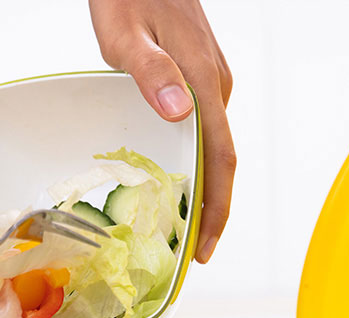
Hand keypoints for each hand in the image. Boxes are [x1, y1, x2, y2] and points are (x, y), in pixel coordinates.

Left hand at [88, 0, 234, 263]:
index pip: (221, 159)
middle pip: (223, 161)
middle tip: (192, 252)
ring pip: (215, 145)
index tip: (205, 249)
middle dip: (213, 211)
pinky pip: (205, 128)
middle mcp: (215, 85)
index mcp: (201, 82)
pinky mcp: (199, 74)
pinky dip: (196, 160)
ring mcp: (210, 78)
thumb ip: (150, 73)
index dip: (217, 210)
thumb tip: (181, 114)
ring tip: (182, 227)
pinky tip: (174, 175)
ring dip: (205, 188)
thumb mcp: (125, 34)